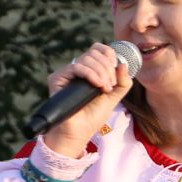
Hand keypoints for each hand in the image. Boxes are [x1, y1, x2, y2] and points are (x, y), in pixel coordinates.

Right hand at [39, 42, 134, 159]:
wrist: (79, 132)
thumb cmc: (93, 116)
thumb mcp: (114, 97)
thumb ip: (123, 82)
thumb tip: (123, 64)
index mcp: (90, 69)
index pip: (98, 49)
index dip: (109, 55)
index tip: (115, 70)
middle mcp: (77, 69)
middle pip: (94, 52)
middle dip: (107, 68)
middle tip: (110, 86)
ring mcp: (67, 73)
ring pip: (87, 58)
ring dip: (101, 72)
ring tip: (105, 89)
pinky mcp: (57, 78)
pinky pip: (76, 67)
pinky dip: (91, 74)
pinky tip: (97, 85)